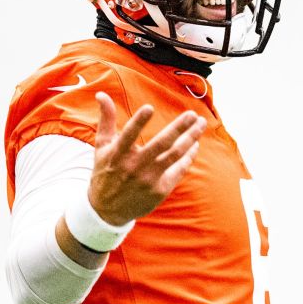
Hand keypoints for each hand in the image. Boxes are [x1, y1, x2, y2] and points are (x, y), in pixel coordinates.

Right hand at [87, 91, 207, 224]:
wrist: (107, 210)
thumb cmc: (105, 171)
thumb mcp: (101, 147)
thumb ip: (106, 119)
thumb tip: (102, 94)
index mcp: (118, 154)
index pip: (128, 135)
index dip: (138, 122)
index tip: (149, 107)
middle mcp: (134, 166)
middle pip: (160, 145)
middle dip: (178, 128)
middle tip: (192, 115)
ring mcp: (149, 179)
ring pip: (175, 156)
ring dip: (190, 139)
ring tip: (201, 124)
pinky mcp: (160, 190)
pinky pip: (179, 169)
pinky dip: (188, 156)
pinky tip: (195, 143)